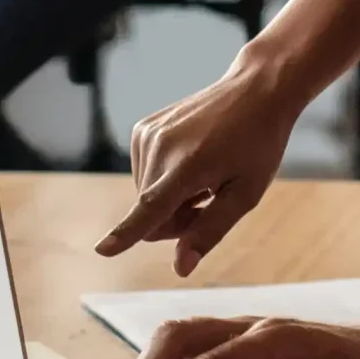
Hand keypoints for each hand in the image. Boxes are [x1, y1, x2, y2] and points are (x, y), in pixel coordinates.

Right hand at [99, 55, 304, 275]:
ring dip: (171, 198)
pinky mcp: (143, 129)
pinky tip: (191, 160)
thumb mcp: (246, 193)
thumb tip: (180, 268)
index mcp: (189, 165)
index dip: (126, 234)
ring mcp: (147, 134)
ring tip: (204, 176)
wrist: (255, 90)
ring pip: (145, 196)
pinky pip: (144, 174)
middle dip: (177, 219)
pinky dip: (164, 177)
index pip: (151, 208)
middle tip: (210, 198)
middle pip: (151, 213)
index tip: (101, 250)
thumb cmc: (258, 143)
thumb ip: (210, 230)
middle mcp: (160, 147)